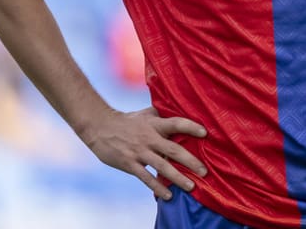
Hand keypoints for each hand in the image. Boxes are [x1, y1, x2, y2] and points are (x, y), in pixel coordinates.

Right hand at [81, 106, 207, 199]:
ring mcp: (140, 152)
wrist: (100, 127)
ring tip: (191, 187)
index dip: (191, 127)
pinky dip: (158, 187)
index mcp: (154, 124)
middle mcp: (149, 138)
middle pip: (173, 149)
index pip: (176, 123)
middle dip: (190, 161)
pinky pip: (146, 178)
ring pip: (162, 166)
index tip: (205, 133)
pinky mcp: (130, 164)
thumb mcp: (144, 114)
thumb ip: (161, 115)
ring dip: (178, 178)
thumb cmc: (126, 120)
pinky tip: (168, 196)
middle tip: (204, 171)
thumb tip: (178, 109)